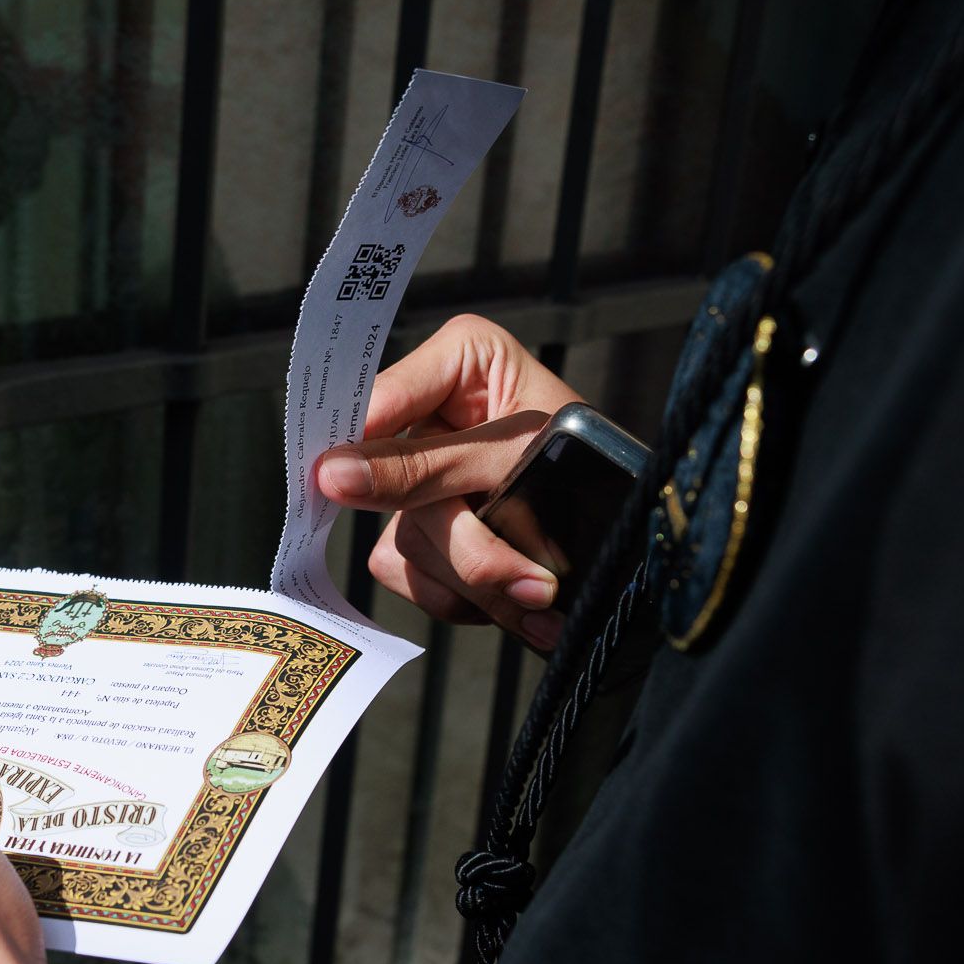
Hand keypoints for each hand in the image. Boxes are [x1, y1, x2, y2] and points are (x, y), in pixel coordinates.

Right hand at [313, 314, 582, 650]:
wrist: (632, 529)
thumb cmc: (593, 461)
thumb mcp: (521, 455)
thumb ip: (430, 466)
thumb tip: (331, 476)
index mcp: (458, 361)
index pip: (381, 396)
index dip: (359, 442)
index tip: (333, 481)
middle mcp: (428, 415)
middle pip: (394, 486)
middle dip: (471, 544)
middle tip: (534, 584)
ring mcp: (418, 481)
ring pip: (407, 542)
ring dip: (479, 583)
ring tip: (547, 602)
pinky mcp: (420, 535)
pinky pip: (409, 576)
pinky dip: (463, 599)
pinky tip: (517, 601)